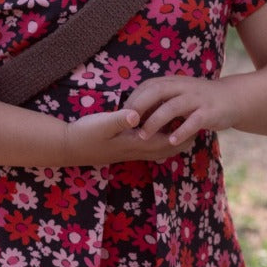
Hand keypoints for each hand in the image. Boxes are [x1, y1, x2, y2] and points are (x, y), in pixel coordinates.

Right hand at [63, 108, 193, 164]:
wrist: (69, 147)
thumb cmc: (85, 133)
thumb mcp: (102, 123)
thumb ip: (119, 120)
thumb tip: (136, 114)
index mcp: (134, 143)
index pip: (165, 141)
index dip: (182, 134)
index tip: (196, 124)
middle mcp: (135, 150)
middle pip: (166, 150)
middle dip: (182, 142)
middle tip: (197, 130)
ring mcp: (129, 152)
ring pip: (158, 151)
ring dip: (172, 143)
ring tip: (184, 132)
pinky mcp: (123, 149)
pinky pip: (148, 148)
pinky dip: (159, 143)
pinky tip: (159, 133)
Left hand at [122, 76, 236, 147]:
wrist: (232, 98)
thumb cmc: (198, 99)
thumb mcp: (178, 93)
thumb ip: (159, 98)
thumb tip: (133, 110)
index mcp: (173, 81)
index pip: (148, 86)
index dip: (134, 99)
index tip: (121, 114)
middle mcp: (183, 87)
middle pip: (157, 91)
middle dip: (140, 106)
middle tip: (127, 123)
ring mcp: (197, 99)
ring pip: (173, 107)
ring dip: (156, 121)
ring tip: (143, 136)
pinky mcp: (209, 112)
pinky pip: (194, 121)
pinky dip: (182, 131)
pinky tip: (171, 141)